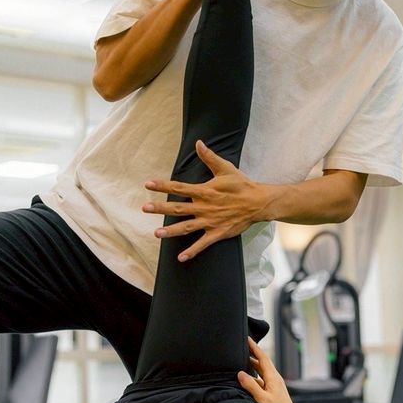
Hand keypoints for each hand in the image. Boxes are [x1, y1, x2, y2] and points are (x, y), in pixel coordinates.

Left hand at [144, 140, 272, 260]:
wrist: (258, 202)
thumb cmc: (241, 184)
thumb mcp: (225, 168)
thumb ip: (209, 157)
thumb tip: (198, 143)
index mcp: (205, 191)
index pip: (179, 187)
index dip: (163, 185)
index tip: (148, 184)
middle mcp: (204, 207)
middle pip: (178, 207)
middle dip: (160, 208)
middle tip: (144, 208)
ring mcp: (210, 221)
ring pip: (186, 227)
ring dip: (171, 231)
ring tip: (156, 233)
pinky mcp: (217, 232)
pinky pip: (202, 244)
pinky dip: (192, 251)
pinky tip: (180, 258)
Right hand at [237, 337, 299, 402]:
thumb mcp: (263, 398)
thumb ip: (251, 386)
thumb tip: (240, 373)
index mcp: (273, 376)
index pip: (263, 357)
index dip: (254, 347)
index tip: (248, 338)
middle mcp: (274, 377)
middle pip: (262, 361)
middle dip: (253, 352)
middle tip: (243, 345)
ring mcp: (274, 383)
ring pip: (262, 370)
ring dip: (253, 363)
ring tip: (243, 358)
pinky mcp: (272, 390)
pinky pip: (262, 378)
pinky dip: (254, 375)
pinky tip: (248, 378)